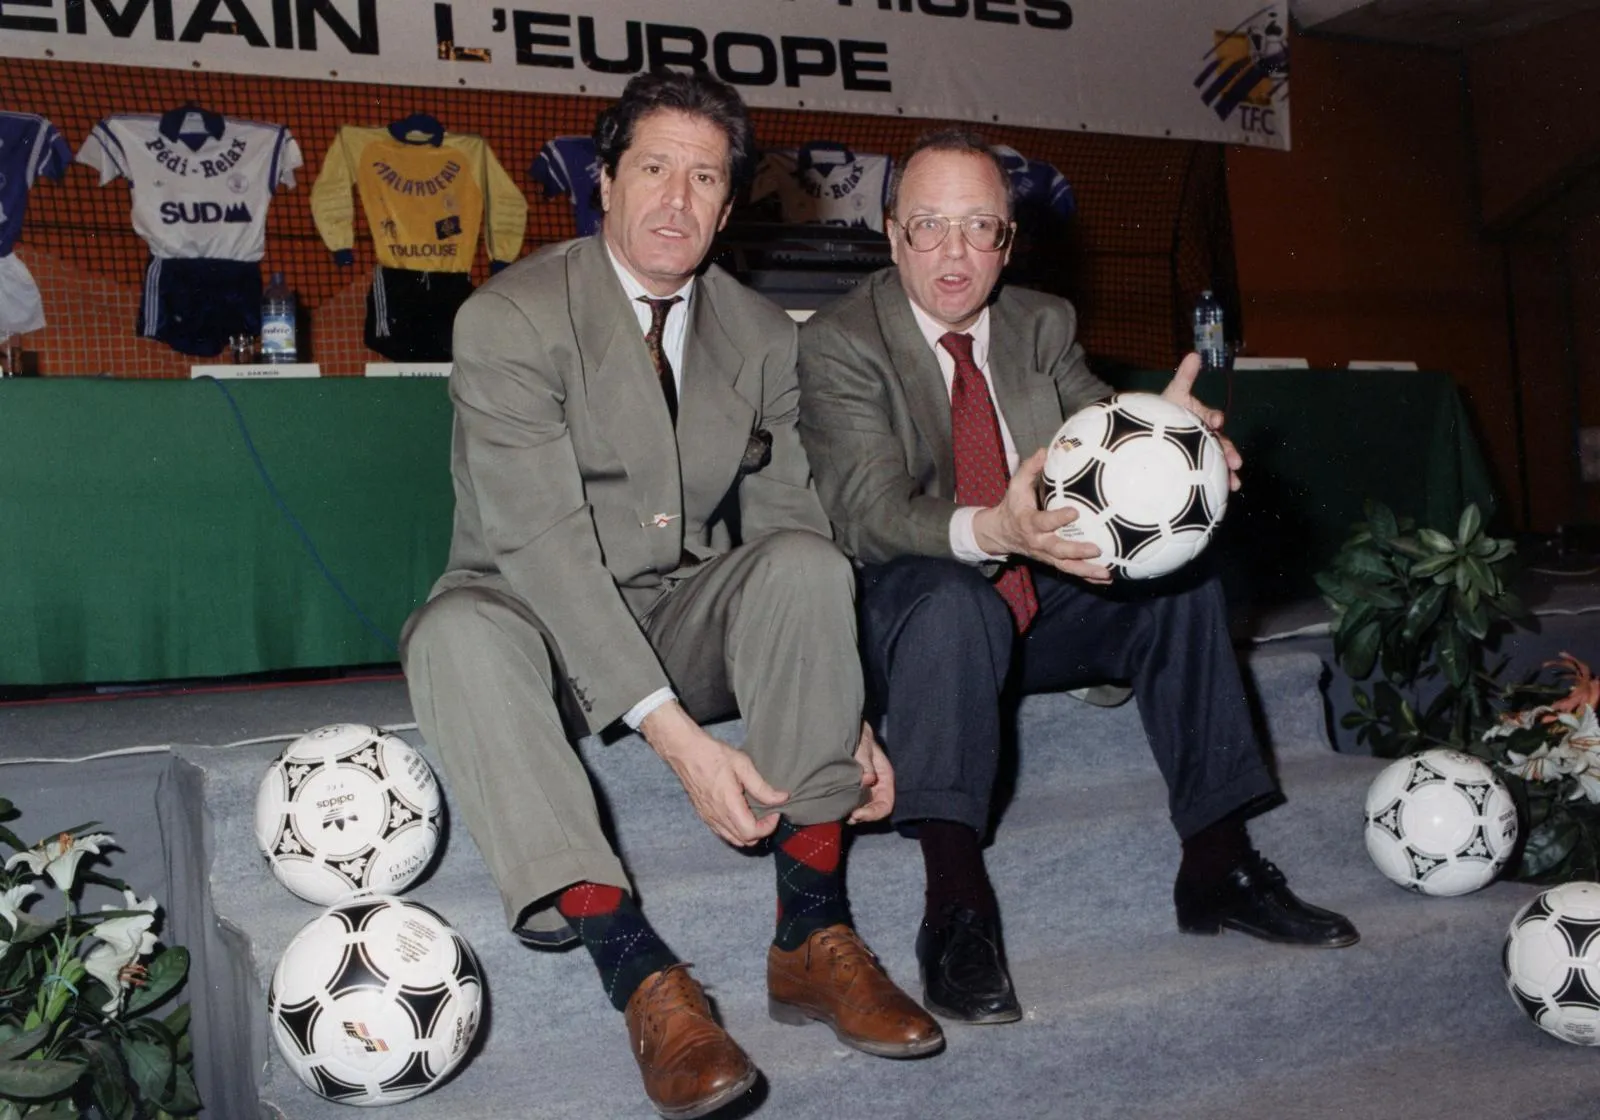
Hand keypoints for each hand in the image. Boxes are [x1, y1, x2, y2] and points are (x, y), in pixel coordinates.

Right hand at [640, 702, 788, 845]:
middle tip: (768, 812)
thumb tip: (782, 798)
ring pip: (733, 840)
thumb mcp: (742, 765)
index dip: (768, 826)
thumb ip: (762, 786)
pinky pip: (722, 833)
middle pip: (744, 841)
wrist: (685, 752)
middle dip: (761, 830)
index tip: (774, 811)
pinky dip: (735, 830)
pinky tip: (740, 813)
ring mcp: (708, 818)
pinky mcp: (703, 815)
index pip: (751, 833)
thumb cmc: (713, 755)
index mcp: (728, 804)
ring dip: (748, 832)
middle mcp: (717, 816)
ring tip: (755, 813)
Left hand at [847, 721, 894, 824]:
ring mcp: (862, 789)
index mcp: (884, 777)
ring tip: (839, 813)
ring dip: (851, 814)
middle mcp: (875, 787)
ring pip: (861, 809)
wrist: (843, 728)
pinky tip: (834, 807)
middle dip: (861, 816)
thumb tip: (868, 779)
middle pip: (873, 810)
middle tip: (846, 816)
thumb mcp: (863, 743)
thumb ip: (865, 759)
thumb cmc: (858, 734)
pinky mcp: (849, 788)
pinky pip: (850, 803)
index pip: (886, 803)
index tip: (857, 814)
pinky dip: (844, 808)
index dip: (874, 813)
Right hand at [972, 449, 1112, 584]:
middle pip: (1057, 550)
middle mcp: (1038, 541)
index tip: (1074, 512)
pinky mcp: (1052, 561)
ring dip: (1086, 570)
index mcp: (1029, 522)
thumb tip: (1045, 450)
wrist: (1000, 533)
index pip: (1043, 522)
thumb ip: (1029, 468)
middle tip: (1096, 549)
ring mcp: (1045, 554)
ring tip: (1106, 573)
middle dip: (1076, 551)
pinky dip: (1087, 576)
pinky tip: (1106, 579)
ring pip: (1066, 565)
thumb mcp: (1015, 485)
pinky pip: (1070, 570)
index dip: (1058, 519)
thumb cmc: (1013, 505)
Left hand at [1161, 352, 1242, 491]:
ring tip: (1234, 484)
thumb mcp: (1174, 394)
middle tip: (1236, 462)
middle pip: (1220, 444)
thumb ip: (1185, 377)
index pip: (1212, 417)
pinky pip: (1207, 477)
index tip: (1215, 421)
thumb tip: (1195, 354)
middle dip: (1229, 452)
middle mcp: (1204, 435)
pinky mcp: (1195, 467)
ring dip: (1228, 473)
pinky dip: (1215, 486)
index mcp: (1201, 418)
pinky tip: (1219, 498)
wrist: (1148, 433)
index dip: (1215, 418)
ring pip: (1217, 463)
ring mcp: (1200, 452)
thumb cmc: (1163, 412)